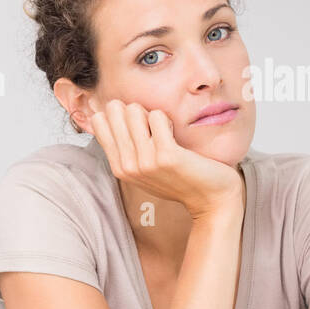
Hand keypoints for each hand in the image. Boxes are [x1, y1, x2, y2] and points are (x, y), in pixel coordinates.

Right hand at [86, 99, 242, 219]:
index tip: (136, 127)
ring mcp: (145, 161)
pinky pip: (157, 116)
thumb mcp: (144, 169)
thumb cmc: (179, 178)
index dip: (118, 115)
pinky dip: (166, 119)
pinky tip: (174, 134)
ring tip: (164, 131)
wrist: (210, 198)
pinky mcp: (166, 156)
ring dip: (151, 113)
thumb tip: (108, 113)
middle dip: (133, 110)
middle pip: (114, 111)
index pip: (98, 121)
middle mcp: (127, 166)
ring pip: (133, 110)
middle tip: (152, 127)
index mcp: (118, 167)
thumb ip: (126, 149)